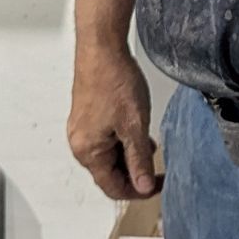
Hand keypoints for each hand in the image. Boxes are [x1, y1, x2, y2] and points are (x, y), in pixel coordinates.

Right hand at [67, 39, 159, 200]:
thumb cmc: (114, 81)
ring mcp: (81, 129)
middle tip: (158, 165)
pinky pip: (105, 139)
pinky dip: (123, 140)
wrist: (102, 48)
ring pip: (109, 155)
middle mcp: (80, 143)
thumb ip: (139, 160)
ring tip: (150, 143)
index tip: (158, 184)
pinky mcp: (86, 116)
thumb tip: (142, 187)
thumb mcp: (134, 126)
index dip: (138, 190)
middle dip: (135, 171)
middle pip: (109, 173)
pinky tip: (137, 129)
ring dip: (130, 155)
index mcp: (88, 151)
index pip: (113, 187)